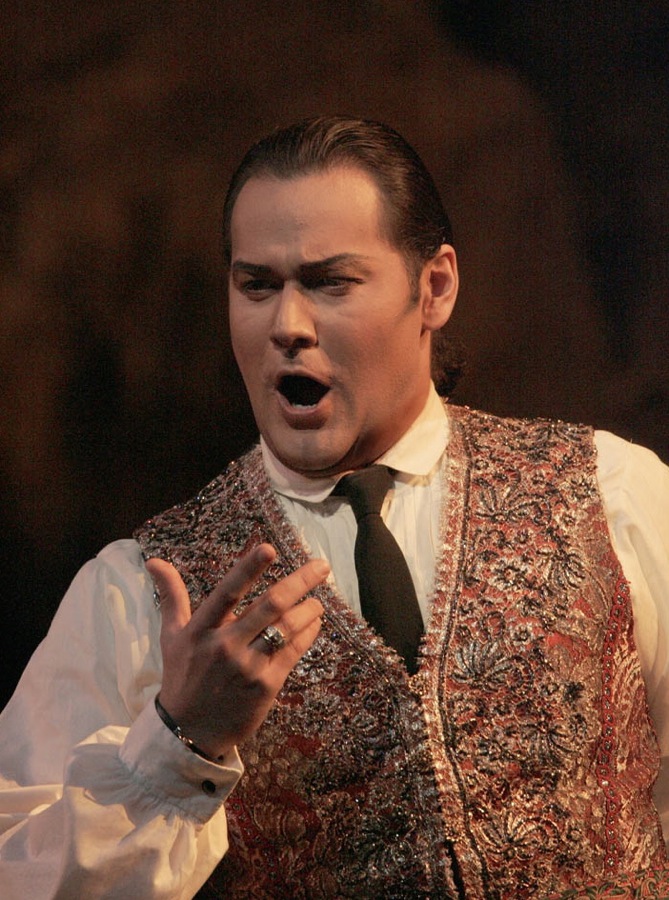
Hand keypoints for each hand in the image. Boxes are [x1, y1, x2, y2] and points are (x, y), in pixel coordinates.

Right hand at [146, 544, 327, 759]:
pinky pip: (293, 652)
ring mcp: (247, 666)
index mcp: (201, 629)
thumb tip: (154, 561)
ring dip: (308, 609)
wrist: (188, 733)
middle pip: (269, 606)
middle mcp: (224, 645)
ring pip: (286, 628)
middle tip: (322, 565)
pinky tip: (315, 621)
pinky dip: (308, 633)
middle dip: (299, 582)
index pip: (228, 592)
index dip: (248, 569)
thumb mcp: (172, 636)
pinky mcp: (265, 686)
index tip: (269, 548)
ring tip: (319, 598)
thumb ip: (171, 596)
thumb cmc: (182, 676)